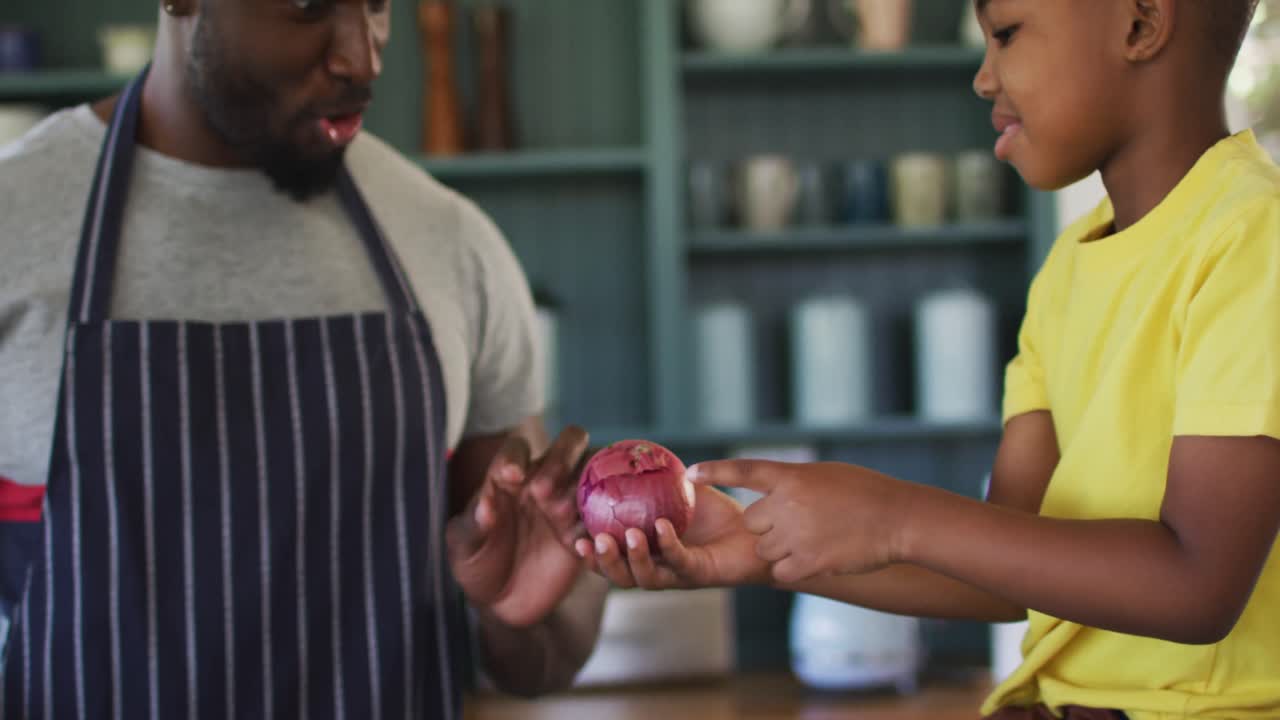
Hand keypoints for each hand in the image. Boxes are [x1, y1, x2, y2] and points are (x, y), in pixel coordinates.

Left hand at [445, 426, 590, 627]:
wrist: (502, 602)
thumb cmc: (477, 564)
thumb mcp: (464, 548)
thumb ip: (473, 526)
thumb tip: (484, 506)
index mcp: (511, 476)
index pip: (518, 447)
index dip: (515, 456)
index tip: (510, 476)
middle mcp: (544, 480)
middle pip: (570, 443)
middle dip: (561, 458)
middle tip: (542, 490)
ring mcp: (569, 503)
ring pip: (594, 473)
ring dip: (585, 487)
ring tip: (565, 514)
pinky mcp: (585, 532)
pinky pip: (605, 517)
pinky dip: (598, 524)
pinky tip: (579, 543)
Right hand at [575, 482, 770, 589]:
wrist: (758, 531)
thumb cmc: (719, 513)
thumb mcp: (681, 491)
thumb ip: (654, 478)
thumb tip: (625, 452)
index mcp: (649, 554)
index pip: (612, 559)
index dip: (591, 554)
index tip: (574, 535)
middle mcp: (661, 569)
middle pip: (622, 576)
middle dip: (604, 562)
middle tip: (592, 540)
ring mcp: (680, 575)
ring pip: (646, 578)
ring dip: (632, 558)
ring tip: (626, 536)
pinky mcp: (702, 574)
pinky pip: (680, 562)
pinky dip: (668, 544)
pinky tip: (661, 526)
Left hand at [690, 460, 915, 584]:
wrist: (898, 519)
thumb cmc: (866, 493)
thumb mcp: (825, 475)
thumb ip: (793, 484)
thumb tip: (770, 492)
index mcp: (791, 476)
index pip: (743, 471)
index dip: (715, 471)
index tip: (690, 473)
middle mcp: (788, 504)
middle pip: (753, 522)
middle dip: (768, 526)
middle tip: (801, 524)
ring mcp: (796, 534)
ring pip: (764, 548)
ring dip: (780, 548)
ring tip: (815, 540)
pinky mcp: (808, 562)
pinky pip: (781, 571)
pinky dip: (793, 569)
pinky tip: (816, 559)